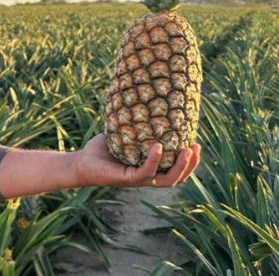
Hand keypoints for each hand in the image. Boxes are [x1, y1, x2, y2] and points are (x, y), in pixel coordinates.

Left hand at [75, 134, 200, 187]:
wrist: (81, 162)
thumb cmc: (102, 148)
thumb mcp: (123, 133)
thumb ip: (136, 123)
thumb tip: (148, 99)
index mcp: (150, 168)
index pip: (175, 168)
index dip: (189, 160)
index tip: (196, 142)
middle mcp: (147, 176)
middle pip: (177, 176)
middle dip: (191, 164)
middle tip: (197, 147)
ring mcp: (138, 179)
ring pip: (167, 179)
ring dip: (180, 166)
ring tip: (188, 150)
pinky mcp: (128, 179)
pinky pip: (146, 171)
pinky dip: (154, 159)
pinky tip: (158, 146)